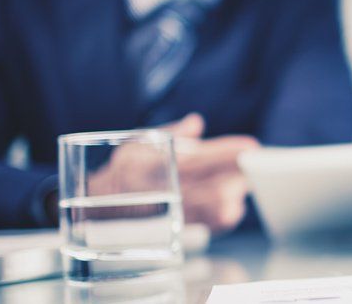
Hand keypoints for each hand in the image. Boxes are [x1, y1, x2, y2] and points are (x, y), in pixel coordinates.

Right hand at [87, 113, 259, 233]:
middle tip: (253, 165)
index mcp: (156, 165)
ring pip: (217, 209)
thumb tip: (196, 124)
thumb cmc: (122, 171)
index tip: (251, 146)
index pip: (200, 158)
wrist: (97, 207)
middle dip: (240, 175)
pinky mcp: (178, 229)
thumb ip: (170, 133)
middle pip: (216, 188)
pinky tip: (234, 202)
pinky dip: (229, 213)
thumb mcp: (137, 143)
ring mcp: (173, 213)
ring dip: (236, 193)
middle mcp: (165, 192)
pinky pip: (212, 225)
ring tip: (243, 181)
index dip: (229, 152)